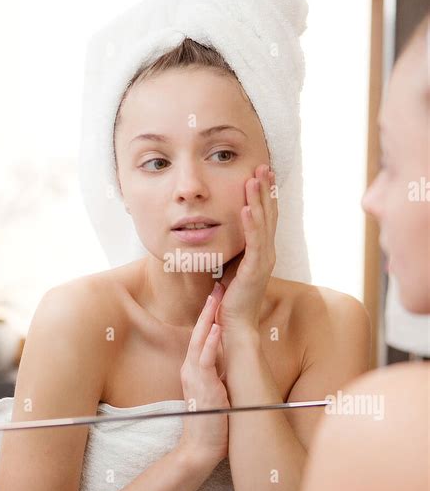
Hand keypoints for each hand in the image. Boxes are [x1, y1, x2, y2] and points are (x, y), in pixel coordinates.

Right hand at [178, 285, 229, 464]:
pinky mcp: (202, 387)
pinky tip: (217, 328)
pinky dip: (210, 342)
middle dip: (208, 308)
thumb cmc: (211, 421)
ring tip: (216, 297)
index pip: (201, 335)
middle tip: (217, 285)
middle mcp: (191, 368)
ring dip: (209, 318)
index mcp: (194, 368)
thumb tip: (229, 357)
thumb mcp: (215, 389)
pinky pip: (204, 360)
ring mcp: (194, 377)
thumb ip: (217, 372)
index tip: (218, 295)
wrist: (200, 448)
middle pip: (199, 331)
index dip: (209, 314)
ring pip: (199, 340)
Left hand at [214, 164, 277, 333]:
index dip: (264, 195)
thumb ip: (233, 248)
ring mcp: (263, 261)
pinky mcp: (255, 270)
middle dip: (265, 190)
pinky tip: (245, 207)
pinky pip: (254, 242)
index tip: (260, 174)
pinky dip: (250, 224)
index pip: (265, 217)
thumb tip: (222, 230)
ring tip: (254, 179)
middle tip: (263, 166)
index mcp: (262, 251)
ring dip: (258, 200)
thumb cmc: (231, 297)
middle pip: (269, 215)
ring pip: (263, 224)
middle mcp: (267, 253)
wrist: (235, 324)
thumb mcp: (231, 265)